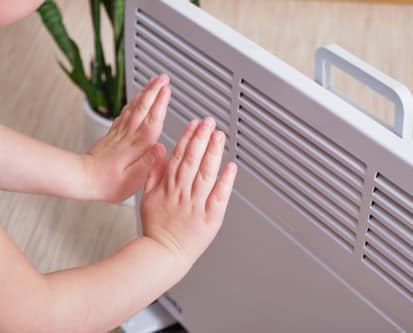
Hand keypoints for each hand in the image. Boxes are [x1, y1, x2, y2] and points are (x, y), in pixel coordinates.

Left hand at [82, 74, 170, 202]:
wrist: (82, 179)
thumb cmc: (107, 183)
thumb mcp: (131, 180)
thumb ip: (148, 164)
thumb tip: (162, 148)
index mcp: (136, 146)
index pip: (152, 121)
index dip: (160, 104)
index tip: (167, 90)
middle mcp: (128, 136)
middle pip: (143, 108)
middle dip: (155, 90)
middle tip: (164, 78)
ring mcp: (120, 133)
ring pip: (134, 107)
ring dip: (145, 92)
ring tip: (153, 82)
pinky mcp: (113, 135)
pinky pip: (125, 113)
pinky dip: (133, 103)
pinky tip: (136, 100)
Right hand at [140, 117, 236, 269]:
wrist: (163, 254)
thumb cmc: (156, 228)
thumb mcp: (146, 198)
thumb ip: (153, 173)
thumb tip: (158, 151)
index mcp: (167, 187)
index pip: (178, 156)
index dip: (188, 138)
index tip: (195, 124)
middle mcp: (182, 193)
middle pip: (193, 161)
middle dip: (202, 139)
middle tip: (209, 122)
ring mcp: (197, 205)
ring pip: (206, 174)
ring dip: (213, 153)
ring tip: (220, 136)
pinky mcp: (210, 218)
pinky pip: (219, 196)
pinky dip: (225, 181)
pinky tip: (231, 166)